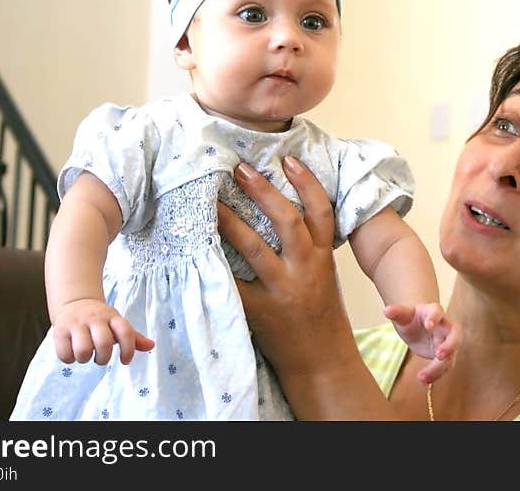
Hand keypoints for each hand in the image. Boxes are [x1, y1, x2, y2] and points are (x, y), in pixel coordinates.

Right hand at [51, 298, 154, 365]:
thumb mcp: (117, 323)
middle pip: (104, 343)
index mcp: (112, 317)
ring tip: (86, 355)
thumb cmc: (101, 319)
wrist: (75, 302)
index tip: (125, 361)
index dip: (129, 349)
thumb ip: (133, 337)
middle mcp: (95, 318)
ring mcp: (76, 323)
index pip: (126, 332)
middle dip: (104, 358)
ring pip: (83, 350)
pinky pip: (64, 353)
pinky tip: (72, 354)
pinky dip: (69, 359)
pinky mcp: (59, 330)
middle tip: (100, 358)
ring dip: (85, 359)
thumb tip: (152, 345)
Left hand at [216, 157, 355, 378]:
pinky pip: (232, 282)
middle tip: (240, 169)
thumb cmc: (320, 315)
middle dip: (263, 191)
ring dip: (230, 221)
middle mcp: (305, 269)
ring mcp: (282, 290)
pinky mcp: (259, 311)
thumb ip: (306, 247)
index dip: (306, 182)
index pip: (321, 211)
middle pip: (286, 220)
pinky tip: (195, 247)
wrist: (322, 361)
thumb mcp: (323, 275)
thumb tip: (278, 211)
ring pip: (255, 247)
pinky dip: (214, 265)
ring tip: (211, 200)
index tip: (288, 159)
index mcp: (322, 257)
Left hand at [384, 302, 461, 383]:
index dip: (434, 318)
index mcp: (434, 312)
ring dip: (439, 367)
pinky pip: (444, 367)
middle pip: (456, 334)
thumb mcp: (404, 316)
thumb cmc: (412, 319)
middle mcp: (446, 327)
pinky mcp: (446, 356)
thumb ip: (397, 313)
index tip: (428, 325)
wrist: (418, 328)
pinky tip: (423, 380)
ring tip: (422, 377)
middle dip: (450, 344)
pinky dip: (435, 374)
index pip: (437, 312)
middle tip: (440, 354)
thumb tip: (386, 310)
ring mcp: (448, 342)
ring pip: (450, 355)